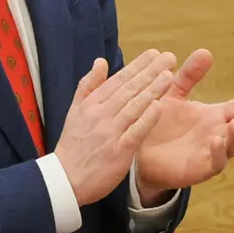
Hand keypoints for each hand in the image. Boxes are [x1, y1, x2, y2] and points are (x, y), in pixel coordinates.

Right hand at [54, 49, 176, 204]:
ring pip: (134, 107)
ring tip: (169, 76)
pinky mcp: (118, 152)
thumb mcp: (74, 111)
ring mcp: (109, 133)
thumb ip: (89, 85)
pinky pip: (135, 132)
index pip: (119, 80)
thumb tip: (101, 61)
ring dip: (152, 90)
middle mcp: (101, 115)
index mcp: (92, 104)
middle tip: (169, 57)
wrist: (64, 180)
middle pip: (129, 89)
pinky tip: (160, 106)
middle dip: (150, 72)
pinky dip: (147, 119)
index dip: (138, 66)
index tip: (154, 53)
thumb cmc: (73, 145)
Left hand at [132, 48, 233, 201]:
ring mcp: (212, 153)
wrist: (137, 150)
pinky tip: (216, 140)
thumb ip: (189, 75)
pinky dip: (219, 153)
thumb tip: (206, 51)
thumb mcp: (173, 93)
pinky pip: (216, 163)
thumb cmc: (157, 121)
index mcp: (215, 116)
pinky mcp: (201, 169)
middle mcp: (218, 133)